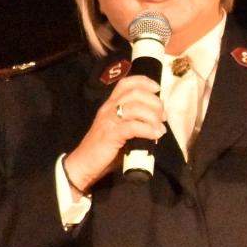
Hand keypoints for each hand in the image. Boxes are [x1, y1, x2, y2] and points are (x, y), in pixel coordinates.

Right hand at [64, 75, 167, 191]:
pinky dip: (148, 130)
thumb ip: (135, 122)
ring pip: (135, 108)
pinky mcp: (110, 135)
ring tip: (160, 129)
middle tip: (163, 117)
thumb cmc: (105, 149)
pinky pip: (133, 127)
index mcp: (110, 105)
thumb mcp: (120, 130)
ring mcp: (108, 121)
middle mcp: (108, 108)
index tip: (158, 89)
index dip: (144, 82)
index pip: (126, 83)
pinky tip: (155, 135)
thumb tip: (159, 121)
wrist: (84, 164)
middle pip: (135, 93)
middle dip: (154, 102)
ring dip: (153, 117)